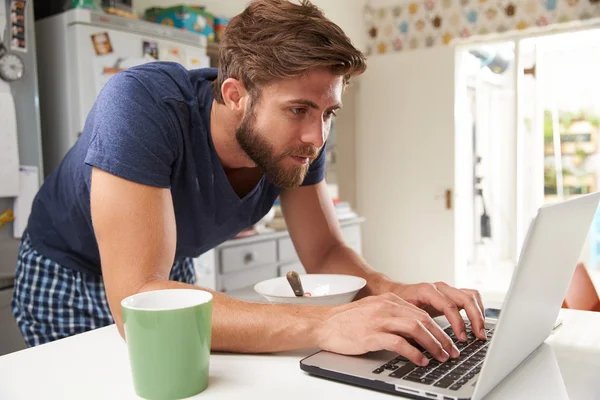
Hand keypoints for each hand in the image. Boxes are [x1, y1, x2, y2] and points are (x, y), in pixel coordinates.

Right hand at [314, 292, 460, 365]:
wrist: (324, 324)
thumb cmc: (347, 320)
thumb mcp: (374, 311)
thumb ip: (394, 316)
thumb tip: (416, 332)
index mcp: (389, 300)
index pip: (421, 313)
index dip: (438, 328)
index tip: (448, 341)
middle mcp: (386, 307)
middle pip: (423, 320)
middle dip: (441, 338)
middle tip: (451, 352)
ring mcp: (379, 320)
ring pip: (415, 329)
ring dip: (433, 345)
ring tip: (441, 357)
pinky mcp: (372, 335)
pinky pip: (399, 343)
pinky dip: (414, 353)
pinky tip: (421, 360)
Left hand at [390, 281, 486, 341]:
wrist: (395, 292)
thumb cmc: (398, 303)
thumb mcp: (403, 314)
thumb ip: (414, 326)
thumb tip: (422, 345)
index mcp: (427, 291)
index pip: (449, 305)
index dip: (458, 323)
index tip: (462, 339)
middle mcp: (440, 288)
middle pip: (465, 298)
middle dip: (475, 318)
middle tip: (478, 336)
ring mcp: (447, 290)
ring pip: (471, 296)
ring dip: (480, 314)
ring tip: (481, 332)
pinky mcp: (452, 294)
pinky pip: (470, 298)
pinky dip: (477, 310)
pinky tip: (478, 324)